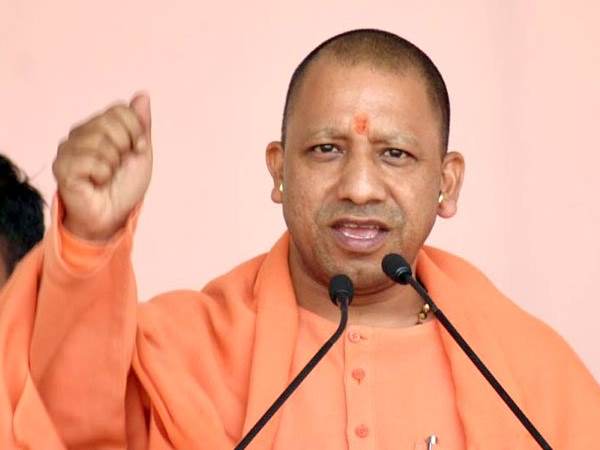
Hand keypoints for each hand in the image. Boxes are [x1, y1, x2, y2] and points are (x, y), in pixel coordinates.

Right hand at [53, 94, 152, 240]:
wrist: (114, 215)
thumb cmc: (125, 185)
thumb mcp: (141, 152)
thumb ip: (141, 124)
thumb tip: (143, 95)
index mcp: (99, 126)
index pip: (120, 110)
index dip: (136, 131)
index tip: (137, 150)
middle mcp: (80, 133)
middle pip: (111, 123)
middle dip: (126, 147)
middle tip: (120, 165)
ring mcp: (68, 149)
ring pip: (100, 141)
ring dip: (113, 164)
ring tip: (106, 175)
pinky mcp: (62, 167)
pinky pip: (90, 160)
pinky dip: (102, 174)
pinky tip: (96, 182)